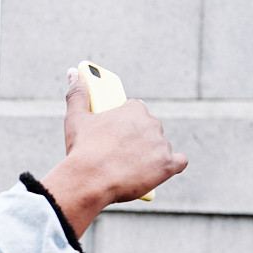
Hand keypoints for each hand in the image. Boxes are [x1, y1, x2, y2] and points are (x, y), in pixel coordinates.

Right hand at [40, 69, 187, 236]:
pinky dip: (170, 165)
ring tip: (128, 168)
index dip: (125, 123)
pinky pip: (178, 163)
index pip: (136, 111)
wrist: (88, 180)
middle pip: (149, 129)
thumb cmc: (82, 149)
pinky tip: (159, 168)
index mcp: (133, 110)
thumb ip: (77, 94)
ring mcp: (161, 145)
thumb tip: (73, 73)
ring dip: (150, 154)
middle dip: (138, 139)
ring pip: (159, 147)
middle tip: (119, 153)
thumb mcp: (76, 119)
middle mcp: (152, 124)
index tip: (116, 133)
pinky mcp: (167, 165)